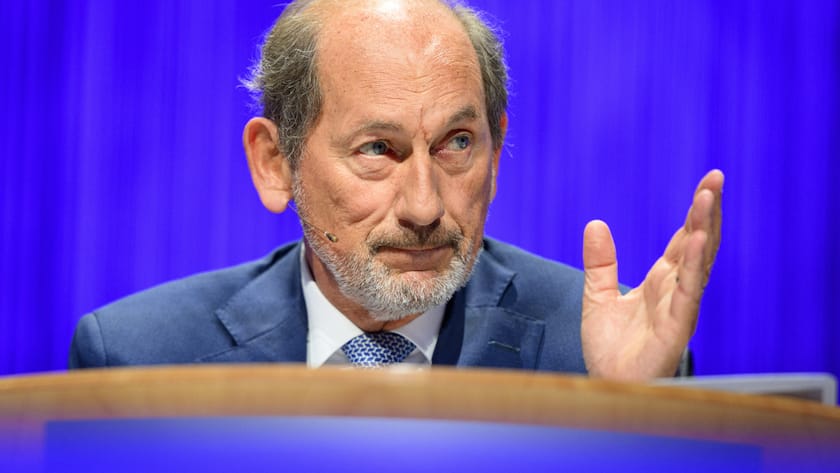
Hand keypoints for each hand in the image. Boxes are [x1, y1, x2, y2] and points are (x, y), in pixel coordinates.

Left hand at [581, 170, 723, 379]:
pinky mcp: (677, 327)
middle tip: (716, 178)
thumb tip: (595, 224)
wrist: (606, 385)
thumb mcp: (597, 296)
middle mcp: (676, 290)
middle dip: (708, 211)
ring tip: (709, 196)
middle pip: (698, 244)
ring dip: (705, 229)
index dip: (695, 213)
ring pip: (698, 262)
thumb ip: (600, 262)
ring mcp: (680, 307)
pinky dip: (693, 265)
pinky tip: (697, 241)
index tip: (707, 184)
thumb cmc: (610, 348)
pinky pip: (689, 292)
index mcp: (661, 281)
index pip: (683, 239)